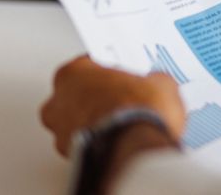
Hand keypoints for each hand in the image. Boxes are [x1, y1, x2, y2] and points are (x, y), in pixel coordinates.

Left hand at [41, 56, 185, 156]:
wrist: (136, 151)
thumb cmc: (138, 113)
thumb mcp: (160, 84)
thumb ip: (151, 81)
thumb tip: (157, 85)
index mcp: (74, 72)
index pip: (89, 64)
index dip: (109, 71)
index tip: (122, 75)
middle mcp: (59, 101)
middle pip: (75, 93)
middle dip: (95, 97)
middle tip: (121, 99)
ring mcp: (61, 131)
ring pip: (73, 122)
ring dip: (92, 122)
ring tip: (120, 124)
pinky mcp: (69, 156)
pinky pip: (81, 145)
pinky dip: (95, 144)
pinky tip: (115, 143)